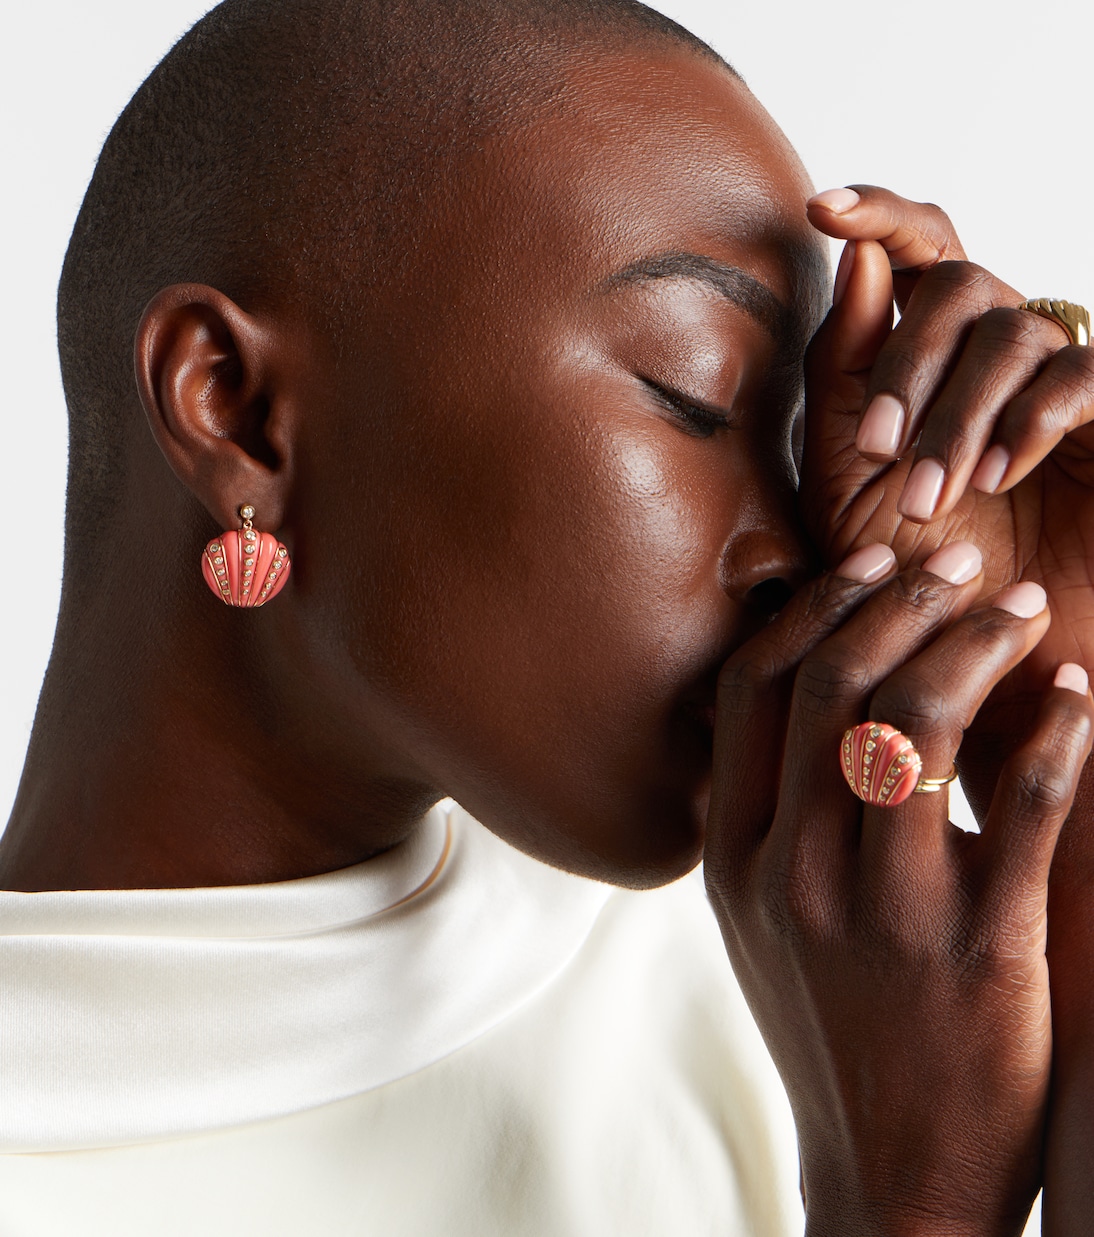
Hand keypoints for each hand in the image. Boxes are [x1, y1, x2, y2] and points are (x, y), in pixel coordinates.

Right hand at [704, 543, 1093, 1236]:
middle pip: (831, 687)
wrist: (891, 1177)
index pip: (752, 690)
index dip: (814, 609)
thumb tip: (797, 702)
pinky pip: (1026, 809)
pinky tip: (1079, 696)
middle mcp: (791, 874)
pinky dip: (1056, 732)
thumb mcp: (758, 924)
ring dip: (976, 645)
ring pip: (915, 727)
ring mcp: (879, 914)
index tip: (869, 564)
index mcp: (730, 858)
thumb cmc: (830, 1031)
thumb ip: (762, 818)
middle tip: (957, 564)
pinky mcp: (978, 951)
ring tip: (1021, 610)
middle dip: (898, 601)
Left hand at [797, 186, 1093, 814]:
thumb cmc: (905, 564)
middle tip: (880, 451)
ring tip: (932, 495)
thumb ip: (843, 370)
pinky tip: (997, 474)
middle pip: (961, 281)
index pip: (921, 249)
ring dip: (958, 411)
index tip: (817, 207)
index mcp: (931, 353)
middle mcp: (996, 351)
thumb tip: (860, 261)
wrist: (978, 647)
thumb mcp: (846, 474)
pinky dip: (1026, 417)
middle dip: (909, 363)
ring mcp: (1058, 379)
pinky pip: (1078, 375)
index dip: (879, 212)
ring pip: (1013, 330)